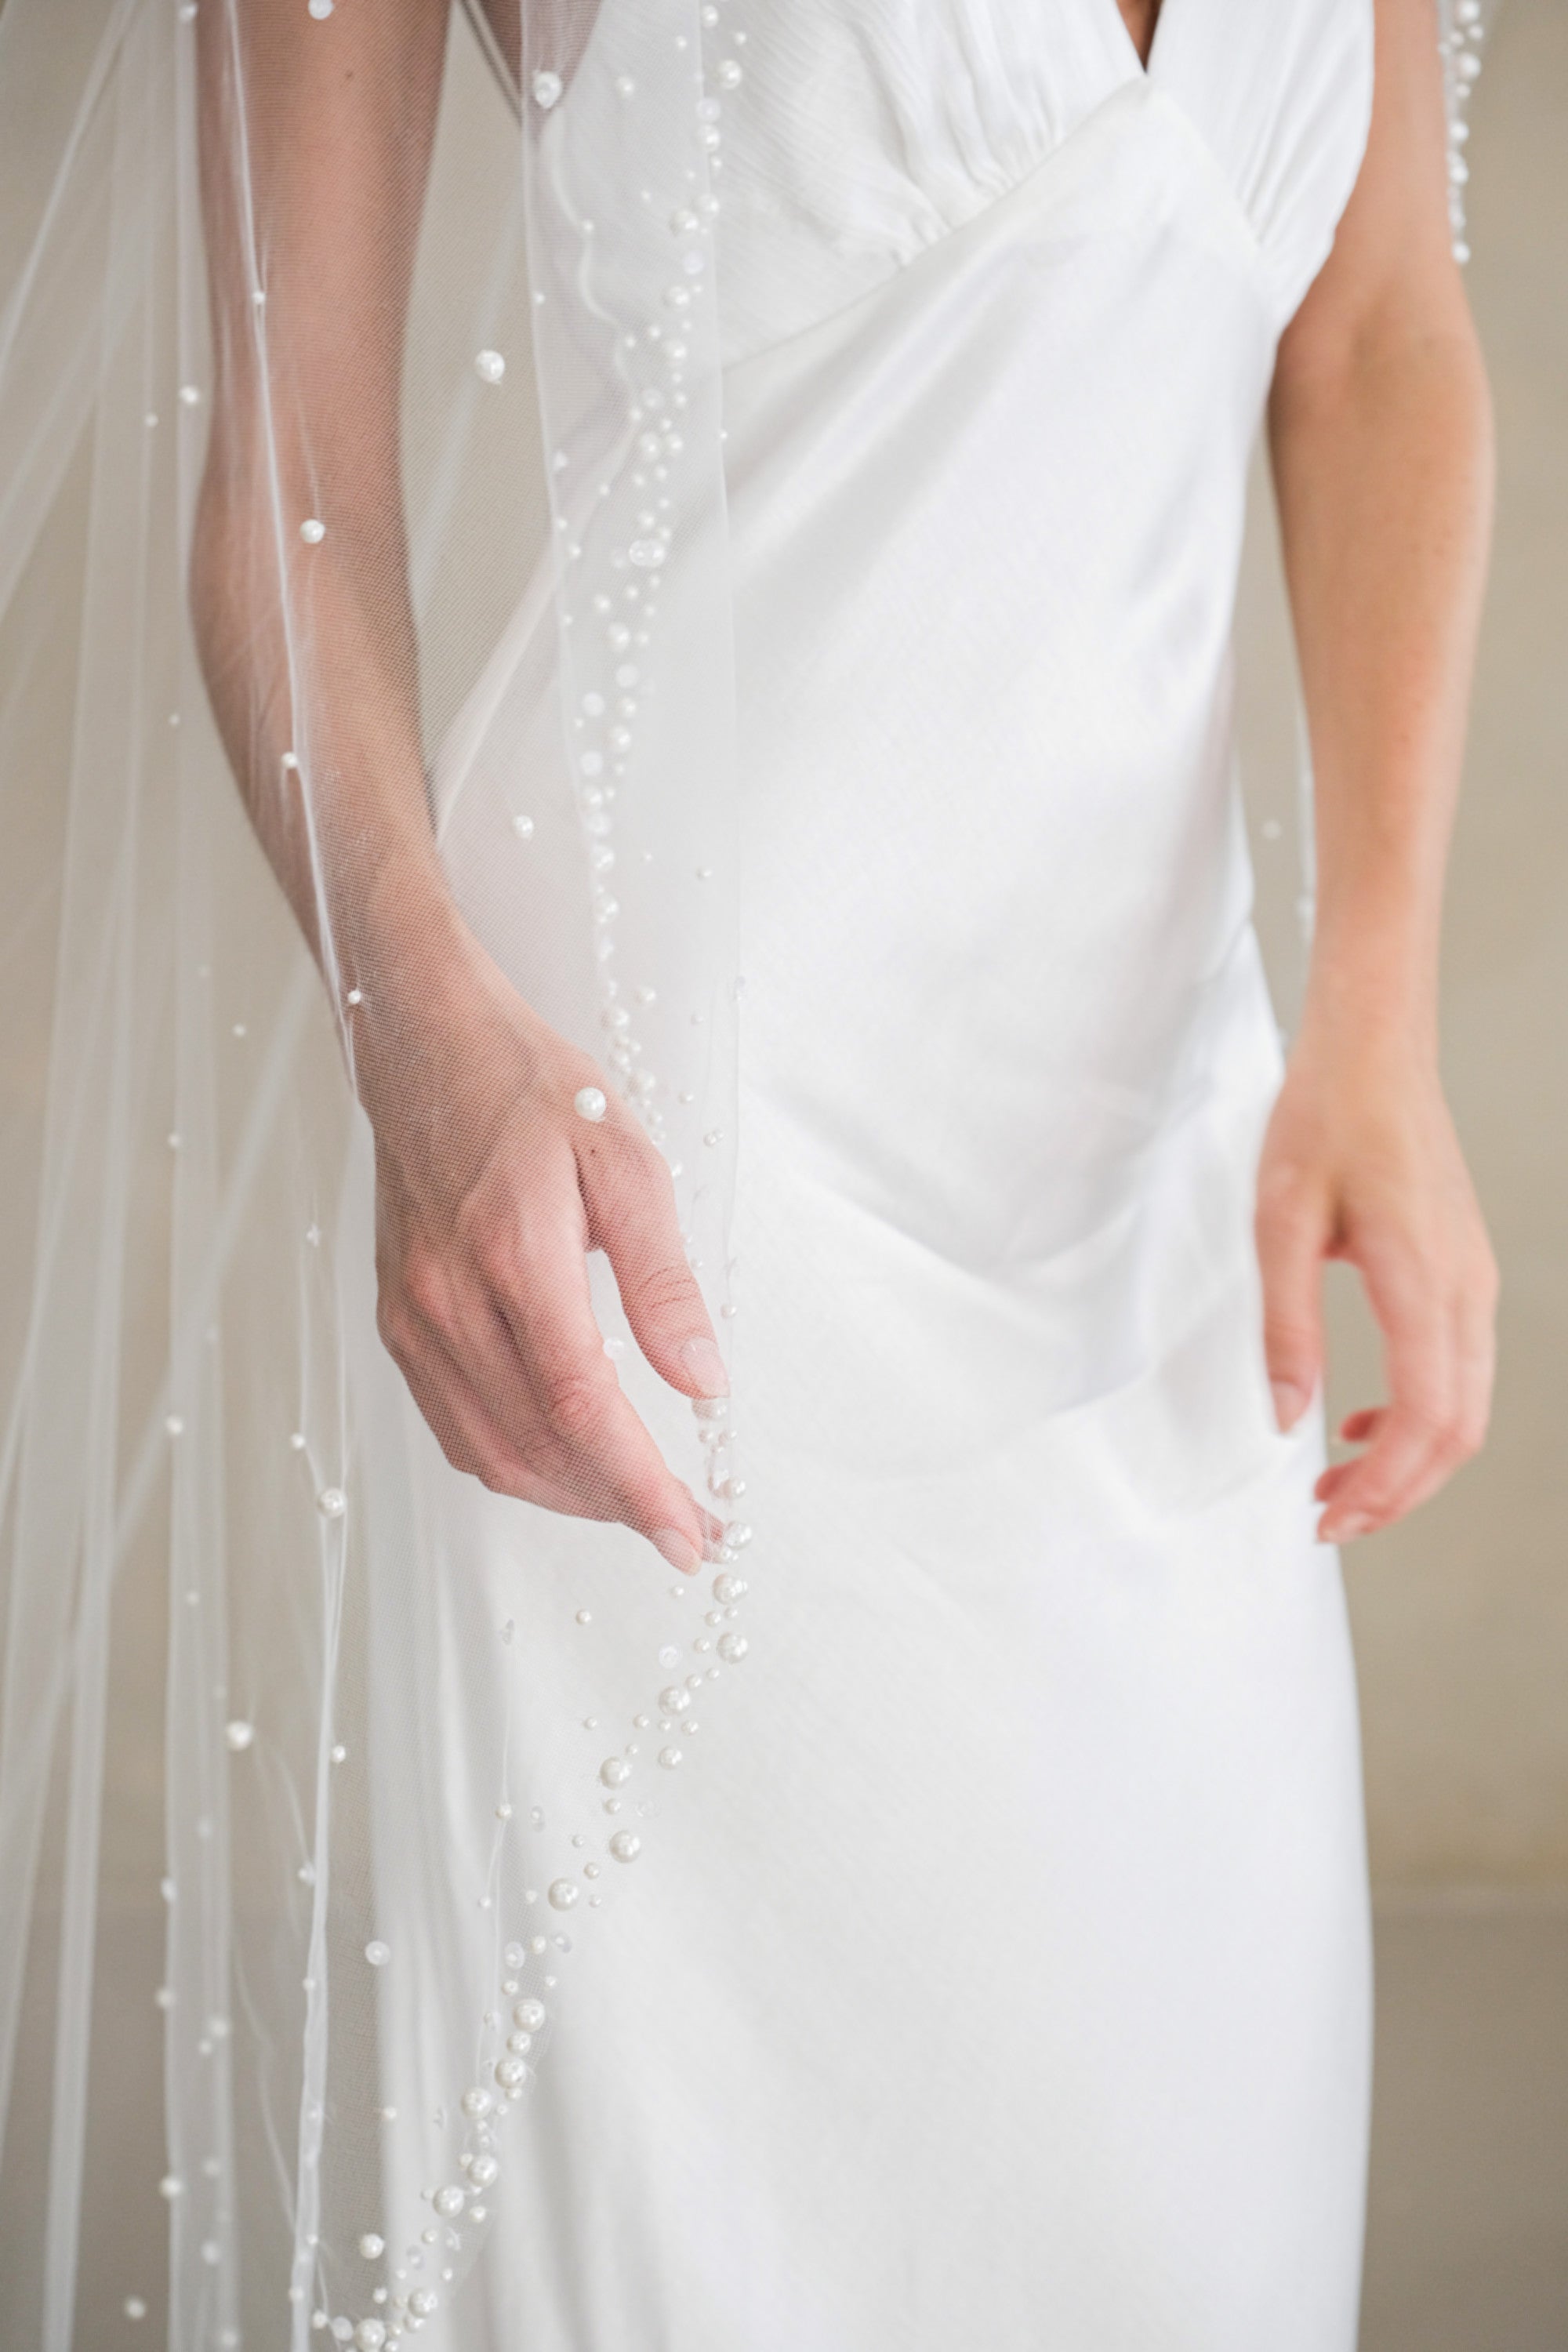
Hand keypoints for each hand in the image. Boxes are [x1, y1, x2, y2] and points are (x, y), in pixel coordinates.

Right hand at [353, 898, 726, 1571]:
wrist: (427, 1046)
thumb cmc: (531, 1090)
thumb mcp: (629, 1163)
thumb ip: (663, 1281)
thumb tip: (702, 1381)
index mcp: (514, 1255)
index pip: (582, 1406)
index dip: (639, 1484)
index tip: (691, 1532)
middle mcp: (449, 1301)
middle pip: (538, 1447)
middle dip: (619, 1504)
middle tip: (686, 1525)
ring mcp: (413, 1317)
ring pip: (490, 1454)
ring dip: (570, 1496)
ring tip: (637, 1502)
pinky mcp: (399, 1321)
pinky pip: (455, 1426)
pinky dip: (516, 1464)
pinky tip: (567, 1460)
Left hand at [1255, 1026, 1496, 1543]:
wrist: (1374, 1050)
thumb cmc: (1324, 1121)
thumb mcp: (1279, 1224)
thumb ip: (1287, 1327)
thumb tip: (1288, 1419)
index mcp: (1423, 1280)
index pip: (1425, 1418)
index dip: (1383, 1487)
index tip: (1327, 1521)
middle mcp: (1465, 1289)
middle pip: (1458, 1431)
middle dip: (1397, 1493)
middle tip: (1327, 1523)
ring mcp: (1474, 1280)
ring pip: (1466, 1407)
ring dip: (1408, 1460)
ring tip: (1336, 1485)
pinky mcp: (1464, 1271)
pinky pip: (1459, 1369)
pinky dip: (1418, 1416)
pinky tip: (1357, 1419)